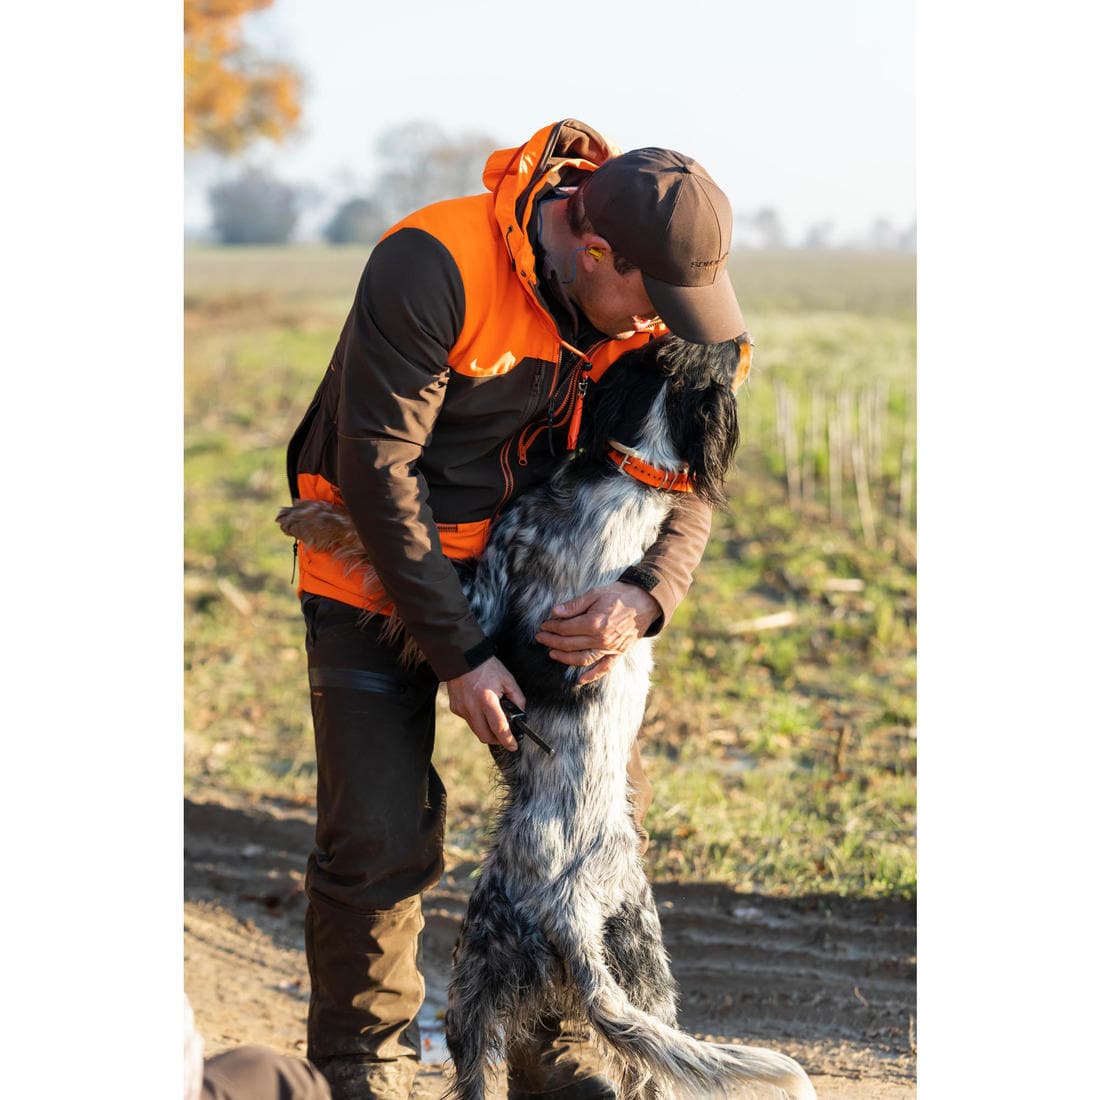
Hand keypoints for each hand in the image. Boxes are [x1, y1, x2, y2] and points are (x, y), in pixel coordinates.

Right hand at [444, 656, 525, 750]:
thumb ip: (517, 698)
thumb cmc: (487, 667)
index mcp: (487, 700)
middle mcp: (472, 707)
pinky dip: (477, 720)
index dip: (507, 740)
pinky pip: (468, 721)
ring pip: (476, 730)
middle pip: (485, 736)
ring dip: (486, 730)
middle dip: (497, 740)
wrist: (463, 657)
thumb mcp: (508, 679)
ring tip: (494, 721)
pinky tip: (480, 709)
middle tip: (505, 737)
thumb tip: (521, 714)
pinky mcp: (455, 708)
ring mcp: (461, 709)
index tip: (513, 746)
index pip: (499, 727)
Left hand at [535, 582, 660, 685]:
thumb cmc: (620, 595)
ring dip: (564, 658)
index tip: (543, 625)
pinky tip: (580, 681)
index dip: (551, 627)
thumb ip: (574, 605)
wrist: (646, 602)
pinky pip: (604, 668)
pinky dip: (592, 676)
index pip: (565, 629)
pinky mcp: (618, 653)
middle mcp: (601, 639)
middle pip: (570, 644)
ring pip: (582, 659)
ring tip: (552, 654)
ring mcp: (610, 648)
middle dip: (552, 641)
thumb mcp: (595, 594)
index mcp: (594, 623)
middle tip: (541, 638)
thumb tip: (555, 612)